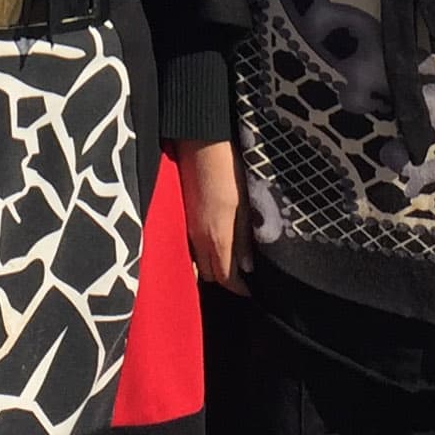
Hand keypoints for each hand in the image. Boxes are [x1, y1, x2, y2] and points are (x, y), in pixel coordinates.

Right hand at [176, 140, 250, 294]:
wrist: (200, 143)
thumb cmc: (228, 171)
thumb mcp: (245, 206)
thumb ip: (244, 239)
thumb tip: (248, 267)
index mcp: (217, 237)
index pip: (224, 278)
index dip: (238, 289)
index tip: (251, 291)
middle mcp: (198, 238)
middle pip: (208, 275)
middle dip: (224, 281)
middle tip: (241, 279)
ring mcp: (187, 228)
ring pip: (196, 262)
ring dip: (211, 268)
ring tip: (228, 265)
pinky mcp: (183, 216)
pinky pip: (190, 247)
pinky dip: (202, 254)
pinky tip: (213, 245)